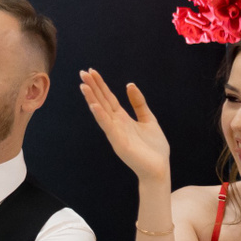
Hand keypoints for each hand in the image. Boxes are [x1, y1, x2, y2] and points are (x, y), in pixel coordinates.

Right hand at [79, 69, 171, 184]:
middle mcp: (116, 124)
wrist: (159, 169)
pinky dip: (101, 116)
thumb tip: (129, 85)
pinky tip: (95, 106)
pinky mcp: (119, 143)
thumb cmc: (154, 148)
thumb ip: (138, 103)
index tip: (91, 71)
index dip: (100, 85)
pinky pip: (108, 127)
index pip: (108, 98)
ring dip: (92, 99)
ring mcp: (115, 133)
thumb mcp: (148, 119)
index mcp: (122, 118)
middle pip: (102, 101)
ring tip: (83, 86)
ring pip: (101, 112)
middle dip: (93, 87)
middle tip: (82, 72)